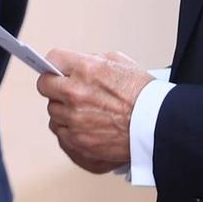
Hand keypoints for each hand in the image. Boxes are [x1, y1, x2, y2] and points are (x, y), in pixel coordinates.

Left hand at [35, 50, 151, 174]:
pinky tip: (84, 125)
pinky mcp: (77, 141)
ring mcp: (74, 119)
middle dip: (54, 86)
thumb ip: (91, 61)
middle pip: (45, 87)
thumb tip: (74, 66)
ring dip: (63, 109)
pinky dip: (69, 129)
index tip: (57, 69)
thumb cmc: (143, 94)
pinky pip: (60, 132)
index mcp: (86, 69)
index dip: (55, 65)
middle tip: (65, 89)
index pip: (52, 60)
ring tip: (81, 110)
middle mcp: (75, 94)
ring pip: (52, 111)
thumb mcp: (120, 63)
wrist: (157, 125)